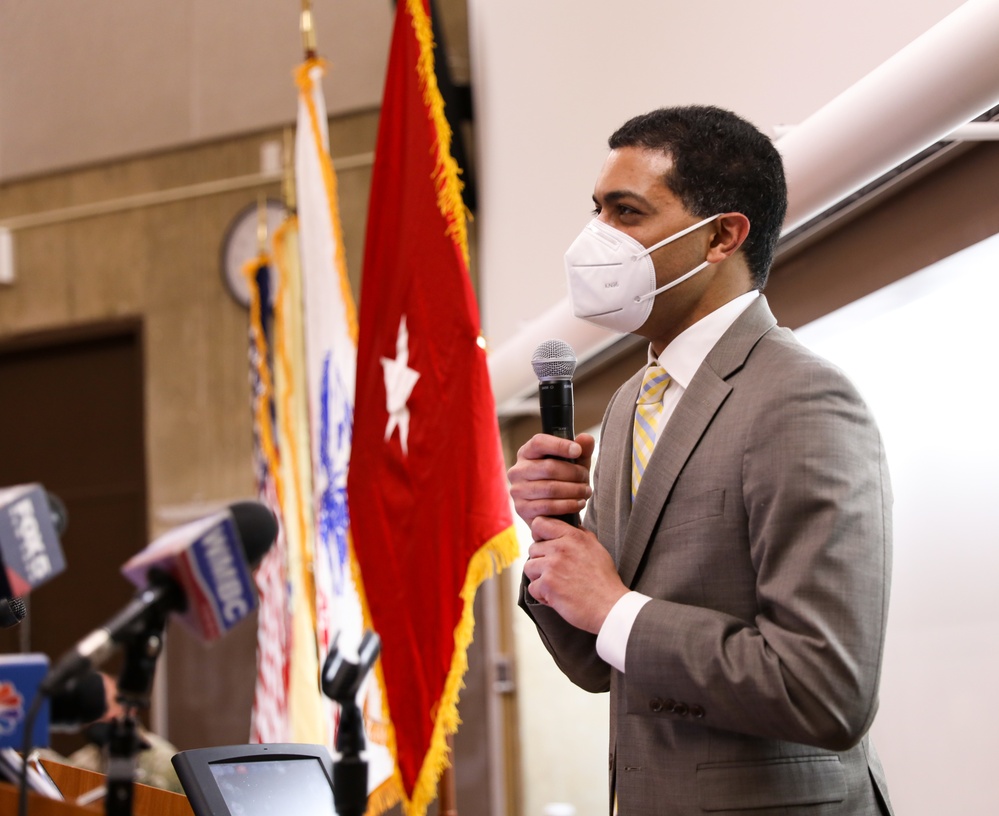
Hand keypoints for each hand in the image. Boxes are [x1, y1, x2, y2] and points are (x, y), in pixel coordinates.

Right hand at [508, 433, 594, 525]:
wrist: (555, 512)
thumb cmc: (564, 481)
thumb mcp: (575, 464)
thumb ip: (582, 450)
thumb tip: (586, 438)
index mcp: (527, 453)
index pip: (539, 443)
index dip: (559, 445)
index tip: (578, 451)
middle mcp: (517, 470)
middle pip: (549, 467)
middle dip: (574, 473)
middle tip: (586, 479)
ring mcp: (517, 490)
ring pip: (550, 488)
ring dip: (574, 490)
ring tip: (586, 491)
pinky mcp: (522, 509)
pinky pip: (548, 506)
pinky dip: (568, 505)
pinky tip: (578, 503)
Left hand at [523, 516, 626, 633]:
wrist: (609, 605)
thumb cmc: (604, 579)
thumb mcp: (596, 548)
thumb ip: (580, 534)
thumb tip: (572, 526)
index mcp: (573, 536)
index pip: (540, 523)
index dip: (538, 534)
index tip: (544, 544)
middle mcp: (560, 548)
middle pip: (533, 548)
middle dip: (541, 561)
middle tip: (556, 573)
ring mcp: (552, 566)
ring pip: (529, 567)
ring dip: (539, 578)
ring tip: (556, 585)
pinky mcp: (547, 584)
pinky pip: (531, 587)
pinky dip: (542, 595)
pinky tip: (557, 597)